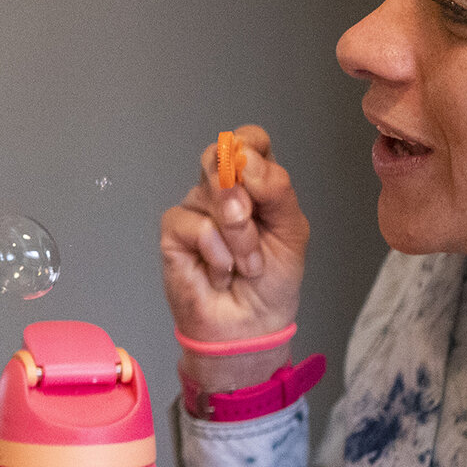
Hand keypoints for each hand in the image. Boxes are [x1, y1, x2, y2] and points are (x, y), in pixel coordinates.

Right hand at [158, 125, 309, 388]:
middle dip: (239, 188)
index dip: (250, 145)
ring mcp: (195, 209)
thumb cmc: (273, 281)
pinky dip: (217, 253)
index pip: (248, 140)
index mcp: (255, 182)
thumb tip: (245, 161)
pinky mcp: (174, 233)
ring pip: (212, 197)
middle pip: (217, 155)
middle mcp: (222, 190)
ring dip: (240, 237)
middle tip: (251, 219)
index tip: (257, 172)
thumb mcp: (292, 231)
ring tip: (246, 264)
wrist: (251, 326)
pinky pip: (194, 225)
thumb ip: (276, 190)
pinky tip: (221, 272)